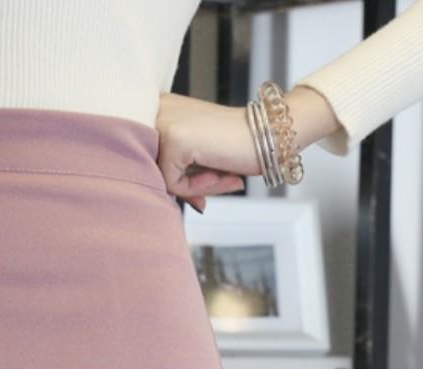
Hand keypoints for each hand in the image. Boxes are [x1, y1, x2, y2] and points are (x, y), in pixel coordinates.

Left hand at [154, 93, 257, 211]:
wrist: (271, 132)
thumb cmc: (236, 147)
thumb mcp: (198, 161)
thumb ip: (176, 177)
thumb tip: (161, 204)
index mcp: (162, 109)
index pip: (151, 160)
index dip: (177, 181)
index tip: (202, 191)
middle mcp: (159, 110)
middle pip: (154, 170)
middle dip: (184, 187)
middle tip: (215, 188)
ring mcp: (164, 122)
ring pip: (161, 178)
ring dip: (193, 188)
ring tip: (224, 179)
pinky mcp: (173, 138)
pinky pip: (172, 182)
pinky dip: (196, 188)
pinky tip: (220, 175)